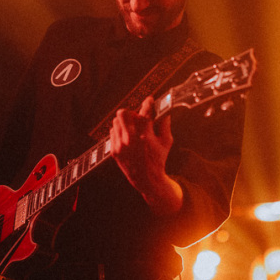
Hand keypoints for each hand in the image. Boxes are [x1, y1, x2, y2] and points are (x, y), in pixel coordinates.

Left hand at [111, 96, 182, 216]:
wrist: (146, 180)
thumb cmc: (158, 160)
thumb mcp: (166, 142)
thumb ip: (165, 124)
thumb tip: (165, 110)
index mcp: (145, 136)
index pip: (144, 112)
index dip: (148, 103)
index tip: (150, 99)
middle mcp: (130, 140)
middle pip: (123, 113)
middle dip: (131, 112)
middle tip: (138, 117)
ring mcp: (120, 145)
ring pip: (116, 121)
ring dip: (125, 122)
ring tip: (133, 129)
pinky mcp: (114, 150)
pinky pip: (113, 132)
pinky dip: (120, 131)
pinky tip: (128, 138)